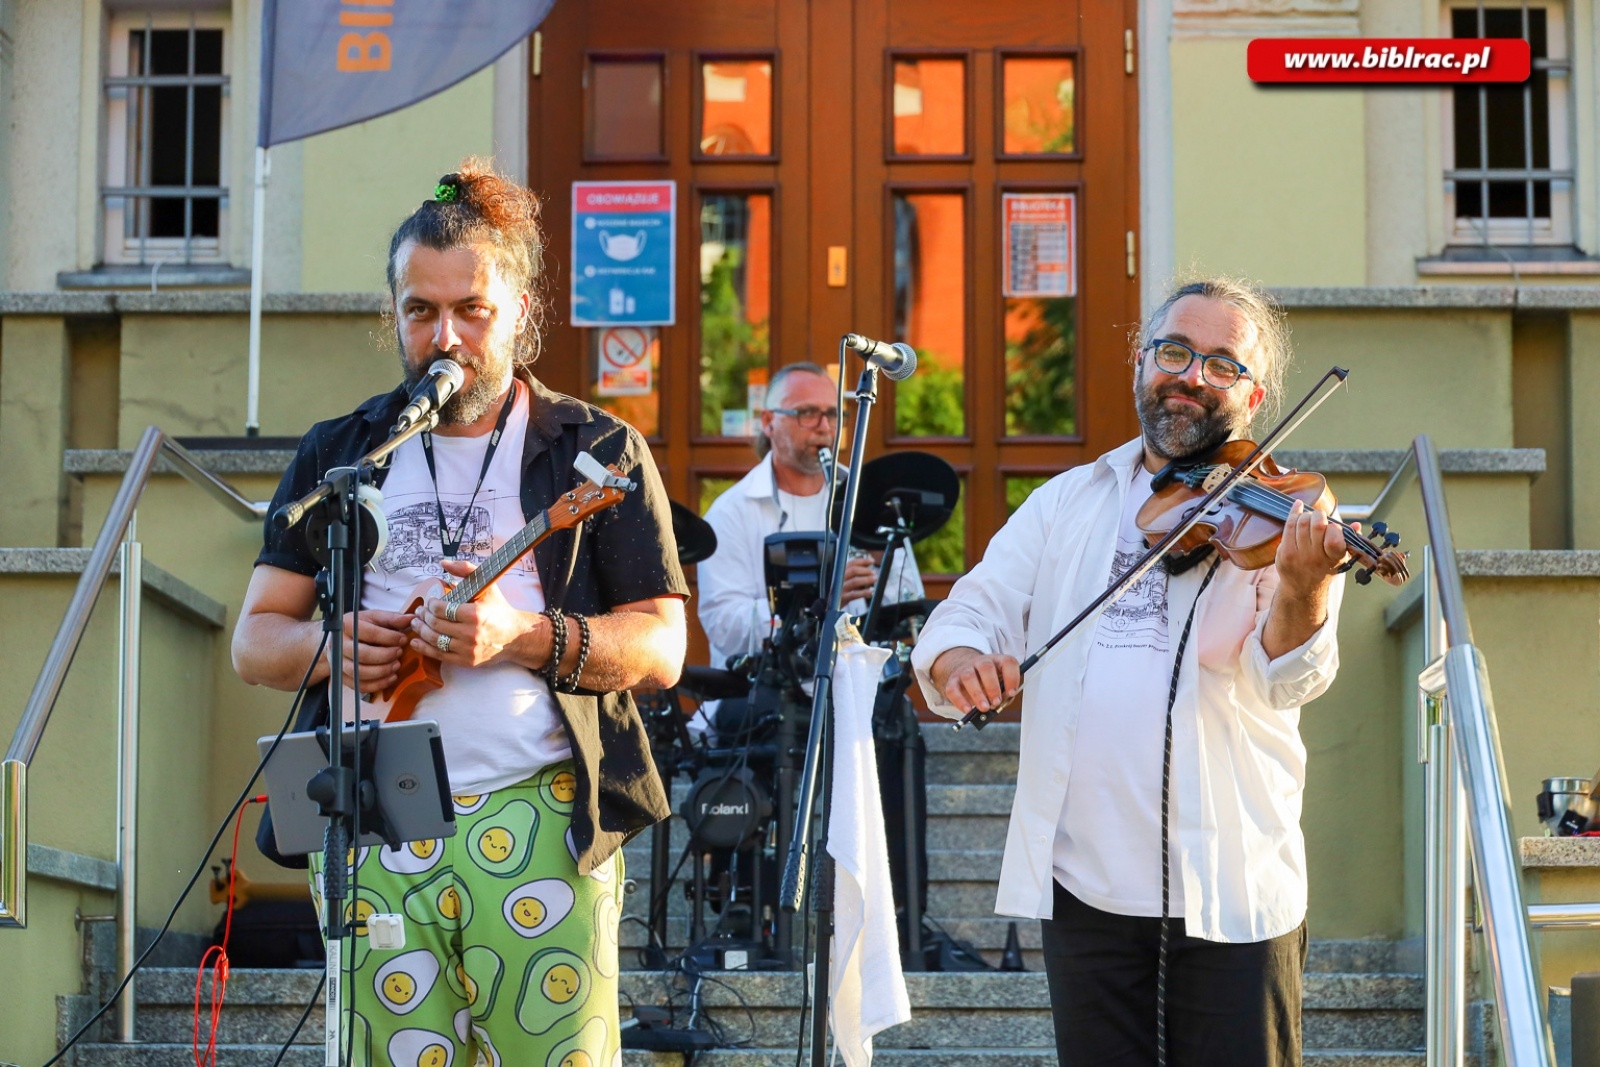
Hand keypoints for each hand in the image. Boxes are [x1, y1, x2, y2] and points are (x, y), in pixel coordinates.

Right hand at [336, 609, 413, 692]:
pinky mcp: (344, 677)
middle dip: (385, 656)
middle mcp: (340, 645)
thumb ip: (392, 619)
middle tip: (399, 653)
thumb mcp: (375, 618)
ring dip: (382, 671)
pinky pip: (359, 685)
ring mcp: (340, 663)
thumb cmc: (361, 627)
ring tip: (396, 665)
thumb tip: (412, 619)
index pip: (369, 633)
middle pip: (362, 654)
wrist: (341, 640)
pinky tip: (391, 678)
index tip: (403, 639)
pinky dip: (378, 684)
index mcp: (347, 625)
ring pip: (359, 672)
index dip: (389, 637)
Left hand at [411, 559, 540, 667]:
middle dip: (424, 617)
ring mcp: (468, 649)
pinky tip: (416, 641)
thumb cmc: (499, 609)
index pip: (442, 609)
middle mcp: (471, 633)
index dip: (431, 604)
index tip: (429, 601)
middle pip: (436, 624)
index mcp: (475, 614)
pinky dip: (424, 648)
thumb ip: (466, 570)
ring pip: (435, 640)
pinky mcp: (467, 661)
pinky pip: (440, 655)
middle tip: (419, 611)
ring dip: (421, 631)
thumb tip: (443, 563)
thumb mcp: (488, 586)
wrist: (515, 636)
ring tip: (416, 623)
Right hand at [841, 555, 878, 602]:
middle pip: (853, 571)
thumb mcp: (844, 581)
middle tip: (874, 572)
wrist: (828, 606)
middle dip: (866, 570)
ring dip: (867, 579)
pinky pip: (855, 594)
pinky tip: (870, 592)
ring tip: (874, 579)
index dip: (863, 561)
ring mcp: (840, 588)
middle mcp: (839, 579)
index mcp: (839, 573)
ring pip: (855, 581)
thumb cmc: (838, 593)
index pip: (852, 563)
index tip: (871, 561)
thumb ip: (854, 576)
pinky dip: (864, 592)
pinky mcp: (842, 598)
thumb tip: (868, 568)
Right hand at [933, 647, 1020, 714]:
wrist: (966, 672)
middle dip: (992, 687)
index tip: (1012, 693)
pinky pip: (953, 689)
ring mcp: (966, 669)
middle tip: (996, 702)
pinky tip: (968, 710)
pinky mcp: (953, 680)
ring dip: (977, 694)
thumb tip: (998, 705)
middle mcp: (981, 662)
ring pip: (969, 677)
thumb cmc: (989, 683)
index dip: (1011, 677)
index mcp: (997, 661)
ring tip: (984, 708)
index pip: (1007, 662)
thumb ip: (1004, 694)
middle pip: (986, 667)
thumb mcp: (1001, 686)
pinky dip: (960, 701)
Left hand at [1275, 499, 1355, 597]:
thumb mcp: (1340, 558)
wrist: (1303, 589)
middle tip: (1319, 516)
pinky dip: (1294, 513)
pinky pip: (1288, 527)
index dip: (1334, 528)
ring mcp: (1298, 556)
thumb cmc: (1324, 568)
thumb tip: (1355, 525)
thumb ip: (1349, 541)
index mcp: (1334, 559)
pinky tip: (1298, 507)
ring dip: (1306, 515)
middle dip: (1319, 515)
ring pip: (1302, 523)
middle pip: (1317, 525)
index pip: (1334, 539)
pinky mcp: (1284, 553)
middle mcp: (1316, 559)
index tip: (1333, 527)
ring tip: (1309, 517)